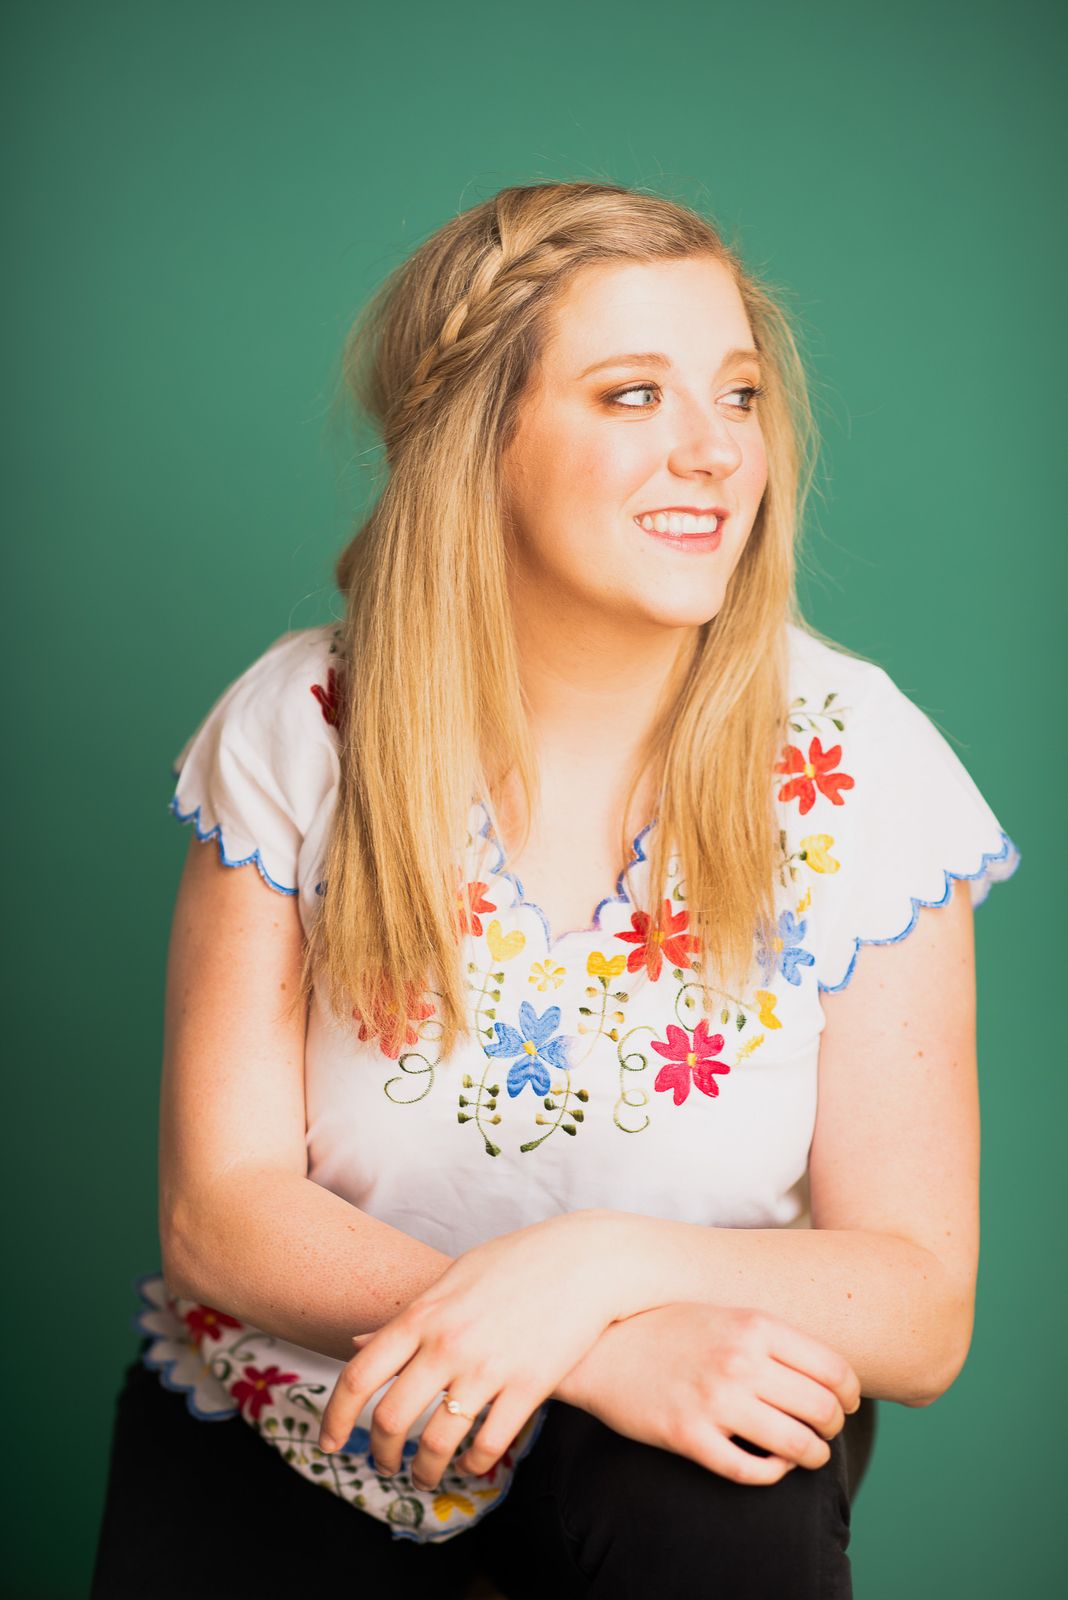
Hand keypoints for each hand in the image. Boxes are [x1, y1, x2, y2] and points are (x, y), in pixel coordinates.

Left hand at [317, 1210, 625, 1489]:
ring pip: (437, 1443)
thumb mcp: (453, 1279)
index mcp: (423, 1314)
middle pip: (392, 1419)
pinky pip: (489, 1445)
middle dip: (381, 1453)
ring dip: (425, 1471)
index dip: (334, 1418)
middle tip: (383, 1466)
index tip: (329, 1444)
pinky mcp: (528, 1387)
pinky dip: (474, 1465)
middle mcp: (447, 1343)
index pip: (358, 1377)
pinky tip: (471, 1466)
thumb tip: (359, 1343)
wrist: (585, 1260)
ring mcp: (488, 1367)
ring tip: (424, 1477)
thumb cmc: (516, 1263)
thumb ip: (408, 1316)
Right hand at [560, 1301, 861, 1485]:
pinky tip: (771, 1465)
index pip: (833, 1370)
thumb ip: (771, 1336)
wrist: (601, 1345)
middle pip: (821, 1410)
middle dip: (832, 1427)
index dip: (850, 1395)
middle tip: (825, 1431)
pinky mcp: (689, 1437)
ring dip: (812, 1456)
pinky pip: (751, 1471)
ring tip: (808, 1453)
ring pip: (796, 1445)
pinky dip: (772, 1474)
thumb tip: (827, 1369)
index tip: (846, 1404)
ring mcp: (715, 1401)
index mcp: (754, 1325)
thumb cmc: (667, 1327)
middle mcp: (740, 1361)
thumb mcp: (723, 1313)